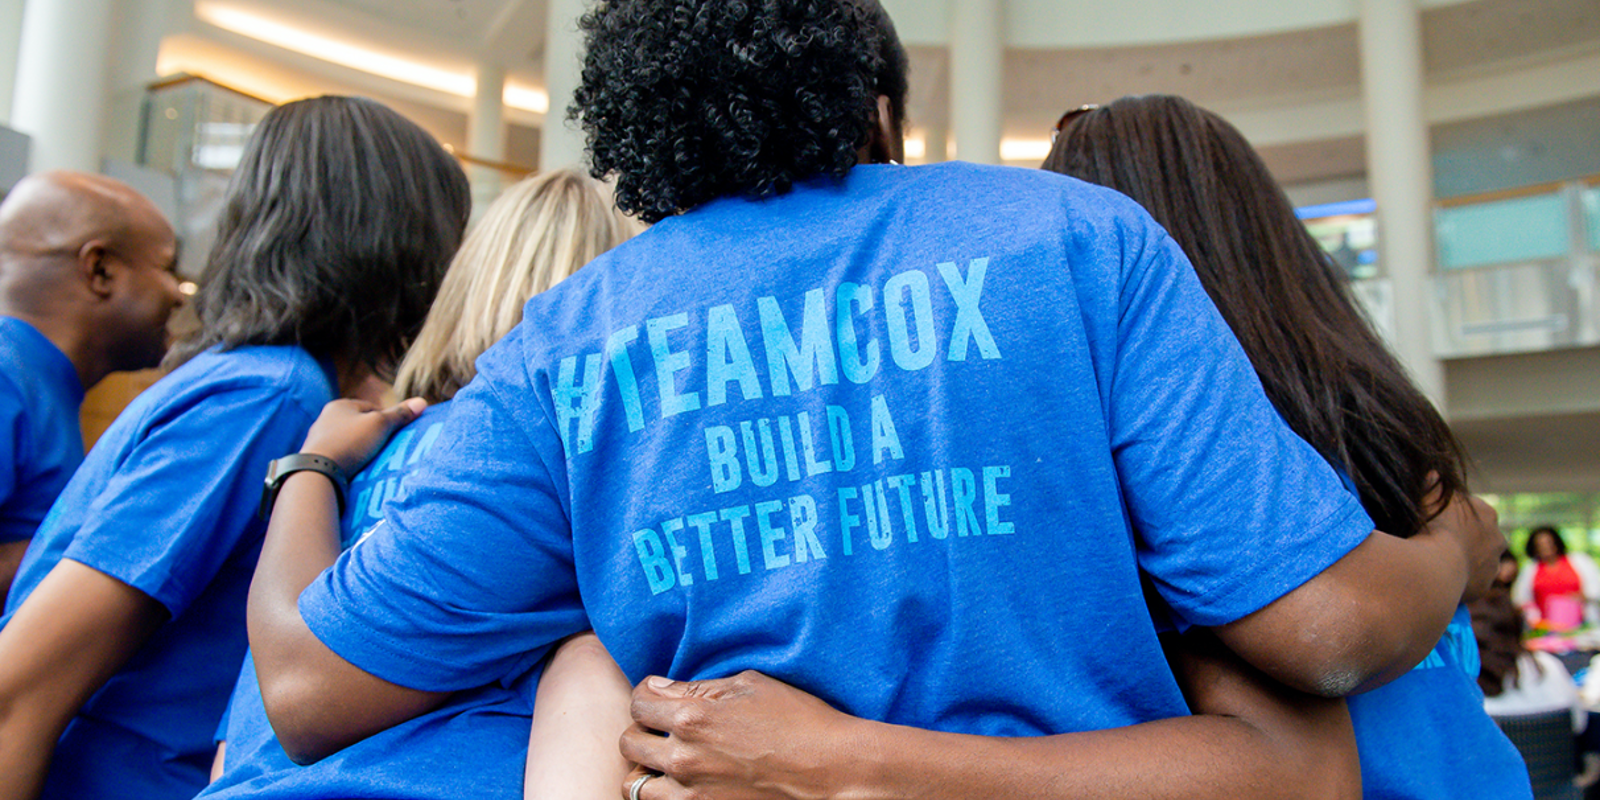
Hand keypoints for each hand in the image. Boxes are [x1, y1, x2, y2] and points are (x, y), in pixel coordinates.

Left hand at [300, 397, 425, 474]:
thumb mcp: (380, 425)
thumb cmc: (350, 442)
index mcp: (339, 405)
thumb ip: (400, 414)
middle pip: (357, 425)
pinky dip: (346, 460)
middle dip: (370, 435)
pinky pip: (337, 455)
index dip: (385, 419)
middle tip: (384, 448)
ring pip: (346, 441)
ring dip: (358, 449)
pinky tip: (354, 469)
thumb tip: (423, 401)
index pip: (370, 408)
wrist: (318, 470)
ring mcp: (317, 439)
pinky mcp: (314, 458)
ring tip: (370, 461)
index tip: (394, 433)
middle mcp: (325, 418)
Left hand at [619, 671, 860, 799]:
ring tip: (666, 761)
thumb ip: (699, 689)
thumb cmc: (798, 720)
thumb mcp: (750, 686)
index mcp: (693, 717)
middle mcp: (684, 757)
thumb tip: (661, 687)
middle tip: (661, 728)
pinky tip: (683, 782)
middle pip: (629, 743)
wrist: (832, 771)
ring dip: (646, 769)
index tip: (658, 695)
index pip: (639, 702)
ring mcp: (691, 793)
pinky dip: (664, 795)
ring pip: (635, 785)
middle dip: (642, 730)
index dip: (647, 694)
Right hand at [1421, 483, 1502, 603]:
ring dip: (1464, 561)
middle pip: (1480, 536)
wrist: (1435, 567)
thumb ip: (1433, 483)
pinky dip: (1460, 581)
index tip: (1436, 520)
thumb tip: (1435, 473)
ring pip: (1479, 560)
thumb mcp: (1428, 498)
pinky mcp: (1484, 586)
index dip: (1453, 515)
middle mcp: (1497, 538)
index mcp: (1486, 513)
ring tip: (1439, 563)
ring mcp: (1493, 565)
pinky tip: (1441, 579)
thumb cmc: (1431, 527)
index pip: (1472, 510)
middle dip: (1465, 539)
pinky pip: (1471, 582)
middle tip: (1438, 542)